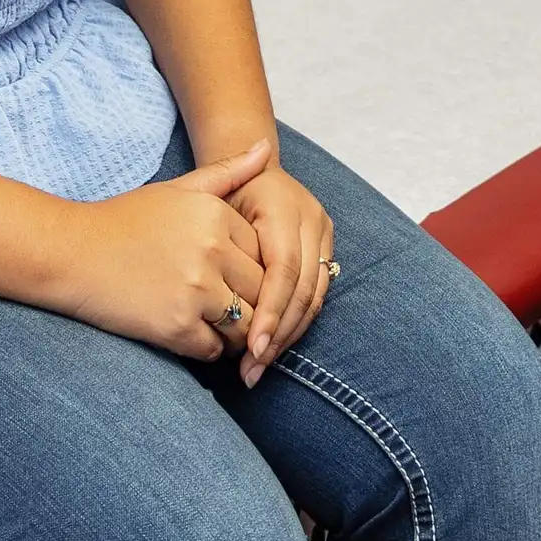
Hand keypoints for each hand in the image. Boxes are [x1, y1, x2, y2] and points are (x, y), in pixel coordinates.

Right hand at [40, 140, 271, 359]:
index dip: (256, 268)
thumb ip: (227, 172)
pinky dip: (210, 349)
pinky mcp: (175, 327)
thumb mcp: (178, 188)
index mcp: (217, 215)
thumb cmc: (124, 219)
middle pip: (261, 289)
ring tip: (221, 326)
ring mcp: (195, 291)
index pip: (265, 252)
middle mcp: (212, 251)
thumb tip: (266, 147)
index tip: (239, 276)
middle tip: (238, 309)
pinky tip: (194, 335)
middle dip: (255, 303)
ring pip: (245, 324)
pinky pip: (214, 349)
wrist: (71, 253)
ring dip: (238, 332)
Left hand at [225, 159, 337, 386]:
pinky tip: (272, 348)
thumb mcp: (214, 198)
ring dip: (288, 337)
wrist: (253, 171)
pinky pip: (317, 295)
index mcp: (283, 206)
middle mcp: (311, 219)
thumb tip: (226, 238)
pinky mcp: (327, 249)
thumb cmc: (222, 191)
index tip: (251, 348)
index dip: (271, 310)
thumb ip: (218, 223)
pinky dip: (295, 325)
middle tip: (252, 370)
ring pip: (314, 297)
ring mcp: (324, 234)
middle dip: (279, 334)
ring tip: (258, 368)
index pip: (284, 268)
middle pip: (303, 288)